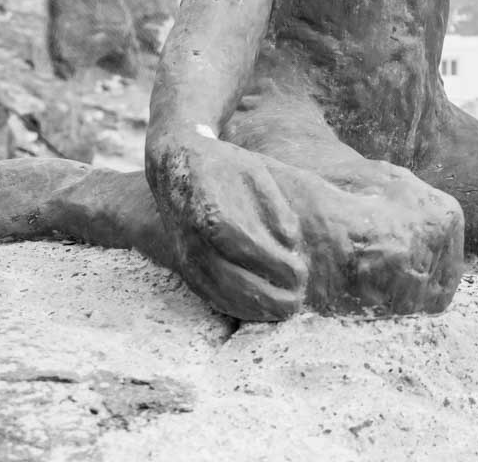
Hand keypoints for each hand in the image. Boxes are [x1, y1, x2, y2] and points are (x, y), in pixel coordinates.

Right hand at [148, 133, 308, 319]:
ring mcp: (187, 257)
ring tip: (285, 310)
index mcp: (214, 215)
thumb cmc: (223, 166)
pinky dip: (236, 307)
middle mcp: (196, 241)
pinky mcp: (184, 267)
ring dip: (256, 309)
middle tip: (299, 298)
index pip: (251, 252)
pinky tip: (259, 311)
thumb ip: (275, 207)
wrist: (174, 166)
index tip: (302, 273)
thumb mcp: (256, 173)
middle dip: (271, 295)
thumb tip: (292, 241)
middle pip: (235, 281)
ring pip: (221, 295)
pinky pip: (209, 296)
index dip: (278, 267)